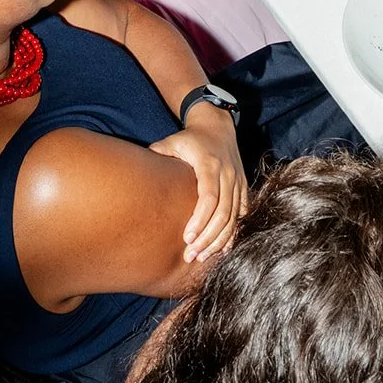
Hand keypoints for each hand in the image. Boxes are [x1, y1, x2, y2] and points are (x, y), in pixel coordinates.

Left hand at [150, 105, 248, 263]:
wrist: (218, 125)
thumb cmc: (191, 138)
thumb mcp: (173, 141)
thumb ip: (158, 153)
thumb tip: (139, 167)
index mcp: (210, 164)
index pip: (209, 197)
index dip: (200, 220)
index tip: (187, 238)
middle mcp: (228, 174)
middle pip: (223, 212)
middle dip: (208, 238)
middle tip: (191, 255)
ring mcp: (238, 180)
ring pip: (234, 217)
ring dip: (220, 240)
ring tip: (202, 257)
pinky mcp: (243, 186)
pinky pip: (242, 213)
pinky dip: (234, 232)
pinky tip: (222, 248)